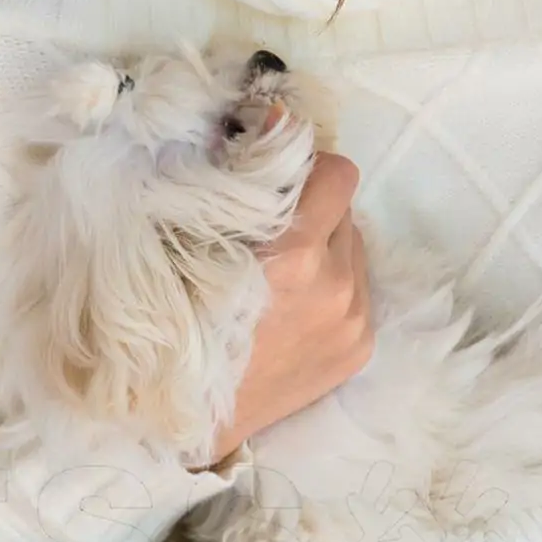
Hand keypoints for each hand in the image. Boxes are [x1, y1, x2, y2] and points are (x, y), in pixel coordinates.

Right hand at [198, 150, 373, 464]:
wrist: (194, 421)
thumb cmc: (181, 328)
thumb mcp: (191, 247)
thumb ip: (232, 184)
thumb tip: (272, 120)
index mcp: (296, 257)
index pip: (337, 174)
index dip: (305, 163)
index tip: (276, 168)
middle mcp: (337, 287)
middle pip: (346, 210)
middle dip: (310, 208)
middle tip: (269, 228)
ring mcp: (354, 321)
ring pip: (354, 249)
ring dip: (325, 247)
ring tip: (281, 275)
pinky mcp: (360, 348)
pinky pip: (358, 289)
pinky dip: (332, 286)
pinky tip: (294, 307)